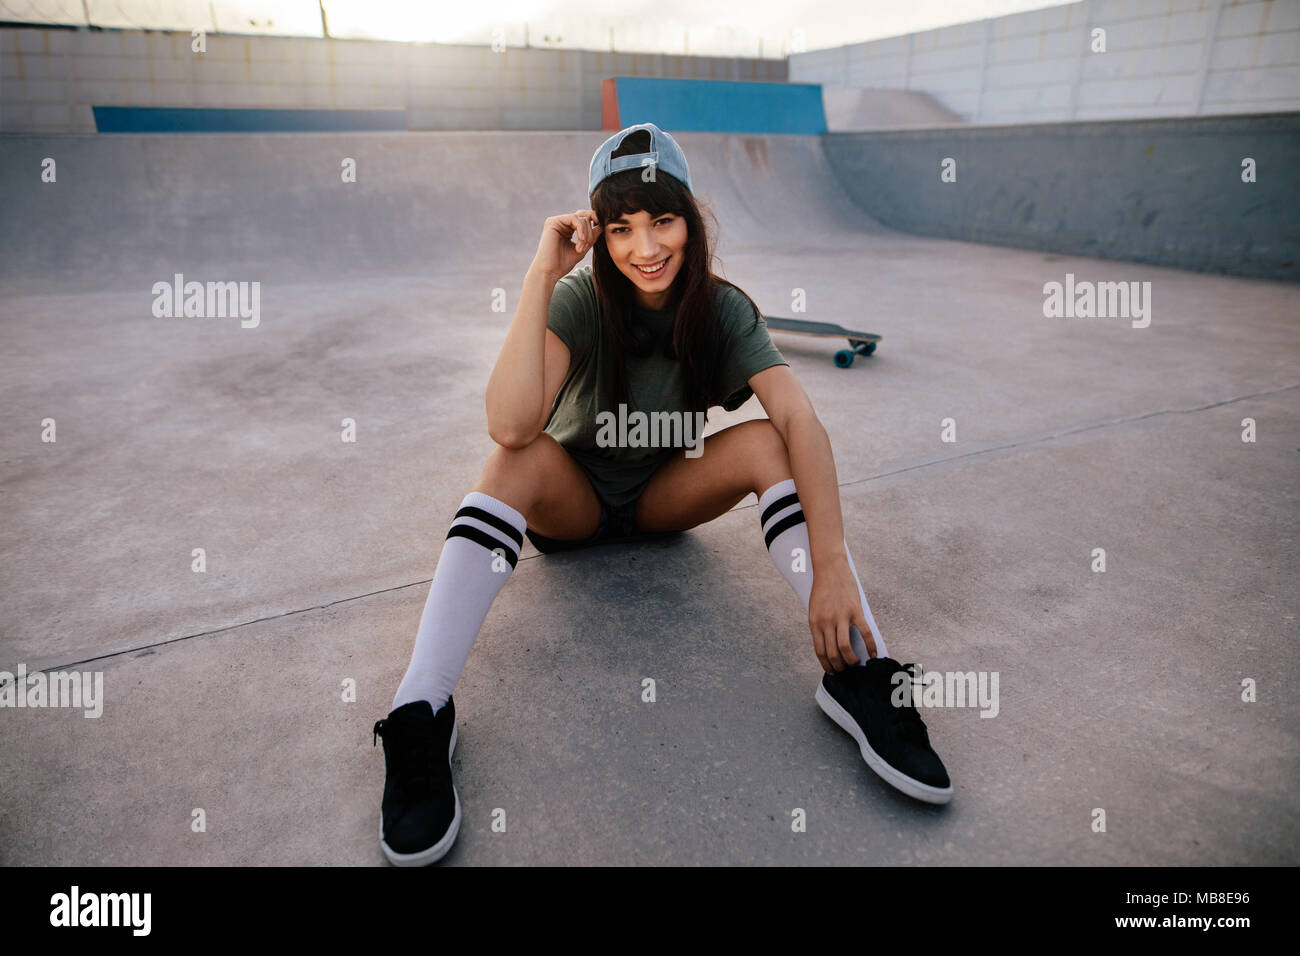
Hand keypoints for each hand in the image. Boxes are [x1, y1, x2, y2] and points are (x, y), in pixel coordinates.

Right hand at [532, 209, 601, 280]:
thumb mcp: (583, 248)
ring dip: (586, 234)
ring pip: (581, 218)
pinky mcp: (553, 221)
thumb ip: (591, 237)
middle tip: (587, 246)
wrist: (549, 272)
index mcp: (567, 229)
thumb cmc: (563, 264)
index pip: (585, 220)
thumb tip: (602, 225)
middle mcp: (562, 223)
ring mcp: (557, 221)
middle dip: (590, 232)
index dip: (595, 224)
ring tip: (581, 248)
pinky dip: (581, 230)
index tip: (601, 234)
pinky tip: (580, 241)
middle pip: (584, 217)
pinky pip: (574, 218)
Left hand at [808, 558, 877, 672]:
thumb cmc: (822, 589)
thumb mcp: (815, 609)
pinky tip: (872, 654)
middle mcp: (826, 621)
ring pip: (845, 647)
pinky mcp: (855, 610)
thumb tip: (829, 645)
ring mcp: (841, 616)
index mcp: (814, 623)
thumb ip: (821, 626)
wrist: (829, 568)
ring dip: (851, 660)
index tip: (832, 671)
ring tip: (855, 663)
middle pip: (832, 653)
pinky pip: (864, 632)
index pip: (820, 651)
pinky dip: (870, 646)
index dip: (827, 665)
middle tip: (845, 669)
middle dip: (839, 666)